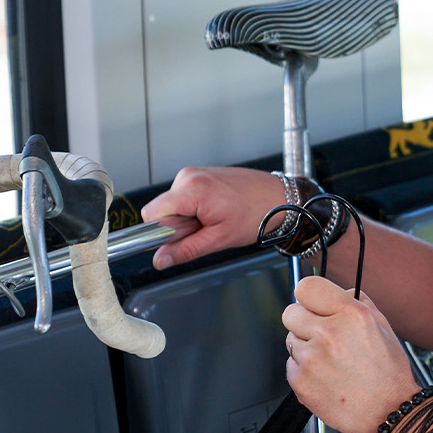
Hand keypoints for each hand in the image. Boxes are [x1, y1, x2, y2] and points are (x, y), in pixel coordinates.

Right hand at [139, 167, 286, 269]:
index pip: (151, 214)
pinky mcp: (201, 174)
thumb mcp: (218, 239)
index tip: (180, 239)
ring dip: (189, 217)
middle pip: (162, 210)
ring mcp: (194, 172)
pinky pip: (185, 197)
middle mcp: (188, 176)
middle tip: (207, 229)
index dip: (161, 232)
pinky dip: (196, 208)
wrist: (281, 198)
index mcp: (190, 189)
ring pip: (173, 205)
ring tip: (216, 219)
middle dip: (179, 225)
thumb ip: (185, 250)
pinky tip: (217, 211)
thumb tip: (160, 260)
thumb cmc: (256, 215)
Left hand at [282, 276, 420, 432]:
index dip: (309, 297)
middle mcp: (329, 333)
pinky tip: (326, 378)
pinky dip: (304, 371)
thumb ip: (358, 302)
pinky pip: (291, 365)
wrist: (389, 414)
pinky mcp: (300, 381)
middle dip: (303, 322)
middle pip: (290, 312)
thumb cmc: (389, 375)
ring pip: (291, 340)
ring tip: (331, 363)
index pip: (306, 287)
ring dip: (305, 348)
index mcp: (351, 314)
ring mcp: (311, 358)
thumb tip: (340, 291)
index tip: (312, 304)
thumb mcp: (383, 328)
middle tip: (321, 336)